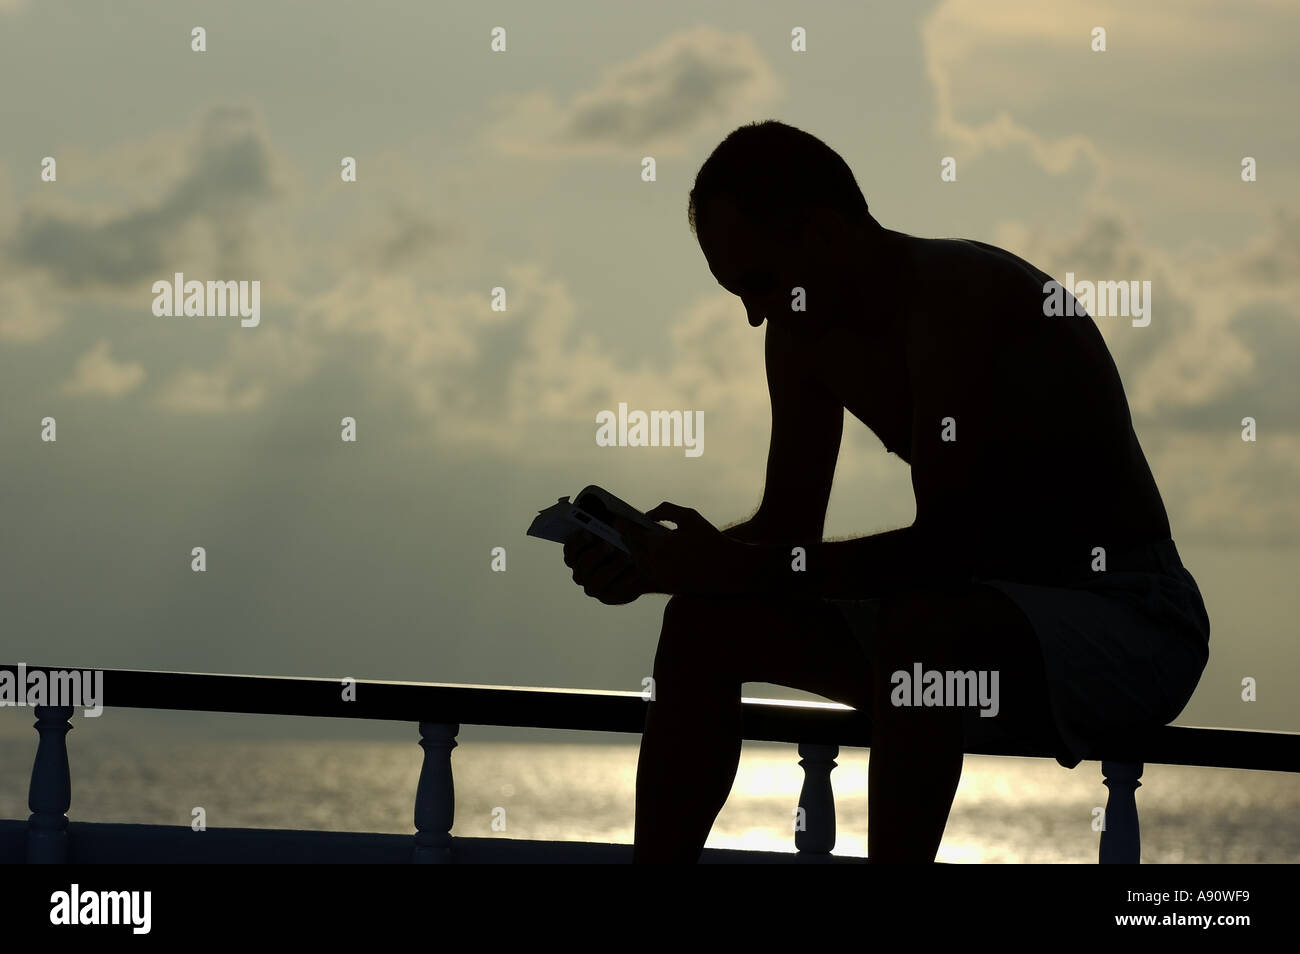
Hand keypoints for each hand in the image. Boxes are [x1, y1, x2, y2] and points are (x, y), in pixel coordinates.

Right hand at [563, 522, 644, 604]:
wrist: (642, 568)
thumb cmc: (624, 543)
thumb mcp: (619, 531)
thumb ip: (615, 526)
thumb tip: (618, 521)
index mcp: (577, 554)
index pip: (570, 549)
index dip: (578, 541)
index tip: (589, 533)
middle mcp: (580, 571)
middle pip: (583, 563)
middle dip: (596, 554)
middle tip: (609, 546)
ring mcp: (592, 586)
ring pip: (597, 578)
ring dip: (612, 567)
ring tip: (627, 557)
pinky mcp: (606, 597)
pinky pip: (614, 589)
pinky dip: (625, 579)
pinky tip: (635, 570)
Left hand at [624, 502, 741, 595]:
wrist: (730, 569)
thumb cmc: (710, 539)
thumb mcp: (689, 516)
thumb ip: (665, 510)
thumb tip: (648, 515)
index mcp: (658, 547)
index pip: (633, 534)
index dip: (623, 525)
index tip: (616, 518)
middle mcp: (656, 566)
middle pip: (632, 551)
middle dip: (626, 539)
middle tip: (622, 530)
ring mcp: (661, 579)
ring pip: (639, 565)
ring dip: (634, 553)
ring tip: (633, 543)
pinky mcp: (669, 587)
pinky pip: (650, 574)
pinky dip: (645, 564)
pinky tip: (647, 556)